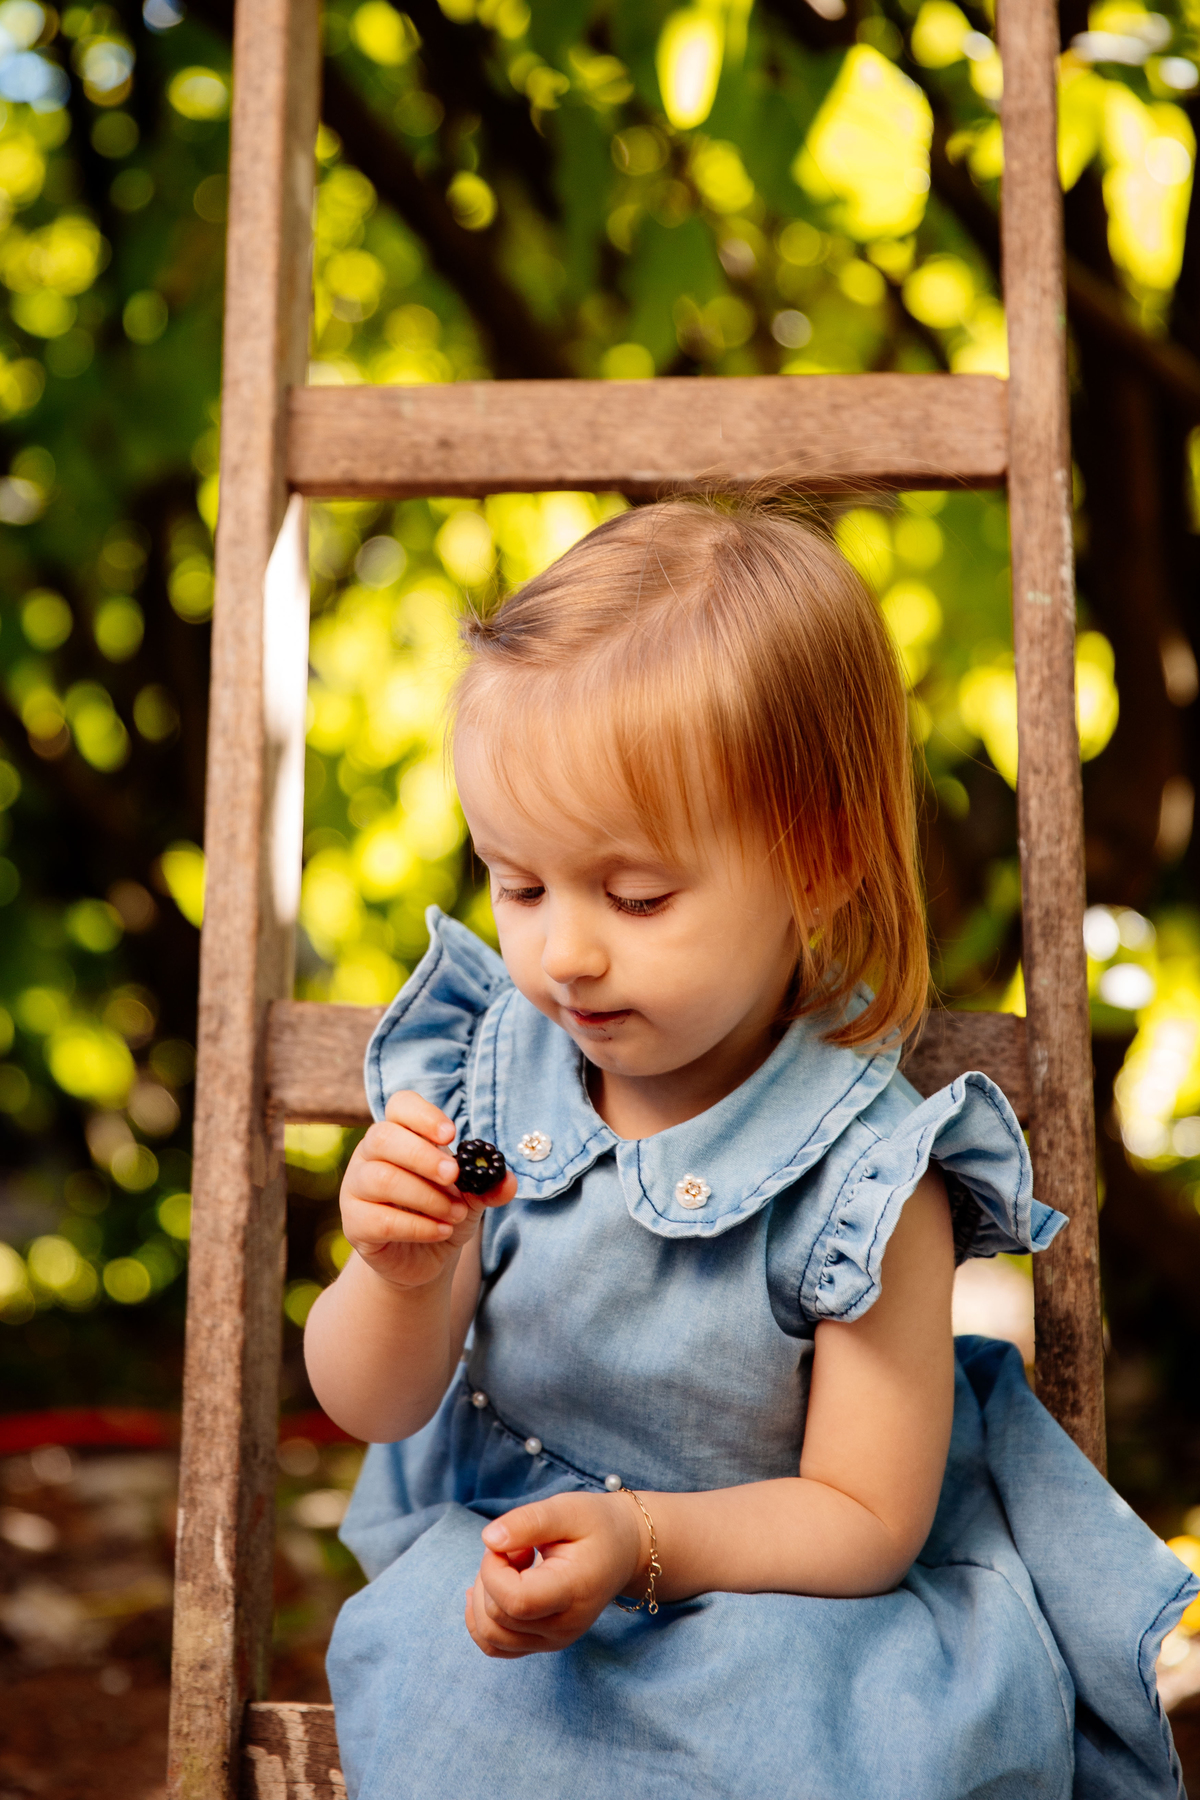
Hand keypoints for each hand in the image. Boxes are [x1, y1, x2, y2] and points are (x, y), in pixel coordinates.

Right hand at [339, 1090, 516, 1291]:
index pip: (400, 1105)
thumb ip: (489, 1186)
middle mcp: (370, 1154)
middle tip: (454, 1176)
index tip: (451, 1135)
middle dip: (423, 1156)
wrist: (422, 1258)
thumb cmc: (443, 1212)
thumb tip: (508, 1180)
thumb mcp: (472, 1197)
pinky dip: (418, 1227)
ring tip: (455, 1214)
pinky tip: (441, 1232)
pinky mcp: (354, 1223)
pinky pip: (380, 1220)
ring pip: (381, 1179)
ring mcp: (356, 1188)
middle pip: (383, 1137)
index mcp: (399, 1134)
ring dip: (426, 1197)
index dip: (424, 1115)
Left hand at [464, 1492, 646, 1657]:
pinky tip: (490, 1590)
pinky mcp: (543, 1643)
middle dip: (490, 1575)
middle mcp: (564, 1627)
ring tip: (511, 1568)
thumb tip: (489, 1539)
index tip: (505, 1543)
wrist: (624, 1550)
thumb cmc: (596, 1526)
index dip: (494, 1570)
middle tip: (518, 1548)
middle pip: (498, 1617)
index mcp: (573, 1592)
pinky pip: (496, 1646)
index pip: (515, 1602)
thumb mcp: (567, 1509)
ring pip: (491, 1635)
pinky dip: (482, 1619)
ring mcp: (554, 1641)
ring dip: (484, 1597)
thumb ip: (529, 1521)